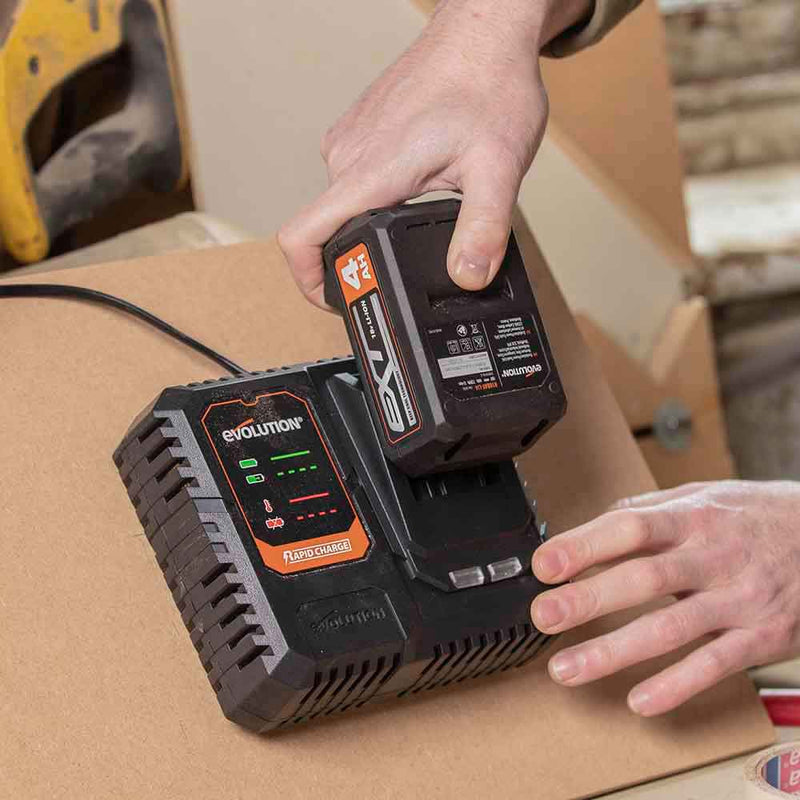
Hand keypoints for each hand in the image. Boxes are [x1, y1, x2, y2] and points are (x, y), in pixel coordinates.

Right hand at [278, 0, 590, 307]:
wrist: (485, 32)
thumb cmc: (488, 85)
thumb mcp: (498, 168)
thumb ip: (483, 230)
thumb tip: (468, 277)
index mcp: (370, 171)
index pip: (301, 236)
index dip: (307, 281)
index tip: (333, 301)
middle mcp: (347, 155)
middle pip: (328, 229)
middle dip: (363, 255)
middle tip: (410, 260)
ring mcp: (350, 140)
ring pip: (346, 203)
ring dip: (376, 222)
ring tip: (426, 209)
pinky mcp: (359, 130)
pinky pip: (357, 178)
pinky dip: (381, 196)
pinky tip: (422, 182)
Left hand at [531, 480, 799, 715]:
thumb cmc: (755, 517)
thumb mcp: (704, 497)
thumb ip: (649, 509)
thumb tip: (595, 524)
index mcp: (693, 517)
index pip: (630, 528)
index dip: (585, 545)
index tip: (545, 564)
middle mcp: (713, 556)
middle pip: (644, 578)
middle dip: (588, 599)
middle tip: (544, 615)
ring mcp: (738, 599)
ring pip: (672, 628)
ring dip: (615, 651)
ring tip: (567, 668)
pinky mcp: (762, 636)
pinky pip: (716, 665)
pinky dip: (676, 685)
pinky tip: (639, 700)